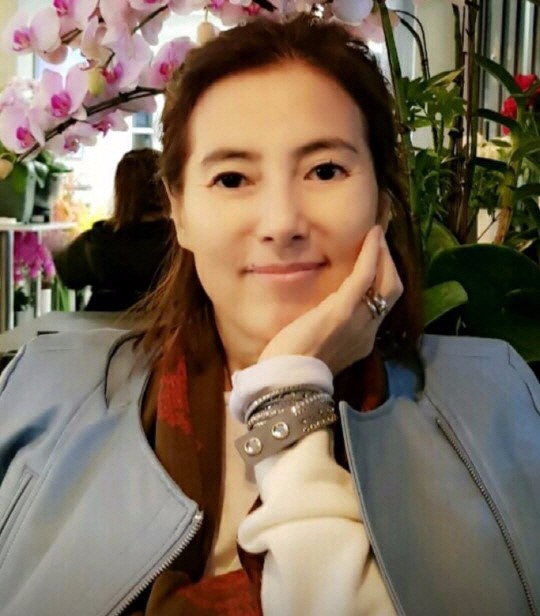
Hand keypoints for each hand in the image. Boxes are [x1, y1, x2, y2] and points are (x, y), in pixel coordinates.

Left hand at [258, 225, 402, 374]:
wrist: (286, 382)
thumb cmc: (293, 366)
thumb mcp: (320, 347)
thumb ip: (329, 331)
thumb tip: (322, 314)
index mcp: (361, 341)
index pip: (382, 305)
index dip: (384, 281)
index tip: (378, 261)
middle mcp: (368, 331)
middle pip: (392, 292)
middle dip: (390, 264)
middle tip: (380, 242)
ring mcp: (358, 321)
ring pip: (386, 282)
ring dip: (383, 254)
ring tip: (377, 235)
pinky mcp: (342, 310)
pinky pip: (365, 276)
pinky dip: (372, 253)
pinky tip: (372, 235)